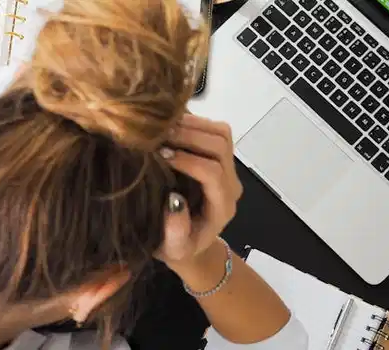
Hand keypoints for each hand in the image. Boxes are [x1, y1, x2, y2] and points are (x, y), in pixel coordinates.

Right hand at [155, 114, 242, 267]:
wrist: (190, 242)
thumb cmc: (178, 247)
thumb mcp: (172, 248)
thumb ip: (175, 231)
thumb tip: (174, 200)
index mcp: (222, 206)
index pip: (213, 173)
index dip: (188, 161)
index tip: (160, 156)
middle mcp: (230, 184)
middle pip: (221, 146)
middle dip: (189, 136)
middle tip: (158, 136)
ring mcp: (228, 168)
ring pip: (221, 133)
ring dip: (192, 125)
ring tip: (163, 128)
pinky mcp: (220, 157)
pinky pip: (215, 130)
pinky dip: (193, 122)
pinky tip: (169, 126)